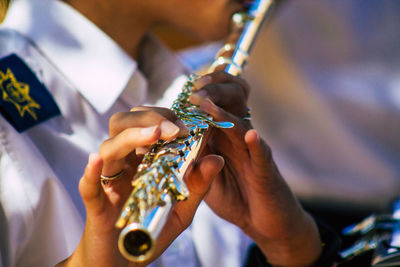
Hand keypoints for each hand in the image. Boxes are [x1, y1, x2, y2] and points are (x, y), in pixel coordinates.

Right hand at [57, 108, 223, 265]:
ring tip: (155, 134)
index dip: (167, 118)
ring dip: (131, 137)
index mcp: (143, 160)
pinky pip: (88, 184)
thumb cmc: (152, 231)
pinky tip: (97, 160)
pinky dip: (91, 171)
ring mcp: (109, 182)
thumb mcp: (182, 209)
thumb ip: (198, 185)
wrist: (126, 261)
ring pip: (109, 147)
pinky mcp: (96, 204)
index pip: (149, 124)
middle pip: (124, 124)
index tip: (188, 125)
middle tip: (173, 129)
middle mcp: (124, 164)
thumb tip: (217, 159)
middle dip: (149, 118)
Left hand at [190, 72, 321, 266]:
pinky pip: (261, 154)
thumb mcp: (205, 177)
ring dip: (224, 112)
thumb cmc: (234, 196)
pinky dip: (255, 144)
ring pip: (242, 122)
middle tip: (195, 89)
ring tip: (206, 103)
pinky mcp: (265, 170)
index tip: (185, 86)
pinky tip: (249, 136)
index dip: (202, 90)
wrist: (263, 221)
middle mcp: (238, 137)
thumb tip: (172, 144)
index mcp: (223, 134)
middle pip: (232, 101)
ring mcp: (252, 151)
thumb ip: (192, 160)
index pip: (215, 102)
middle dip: (213, 89)